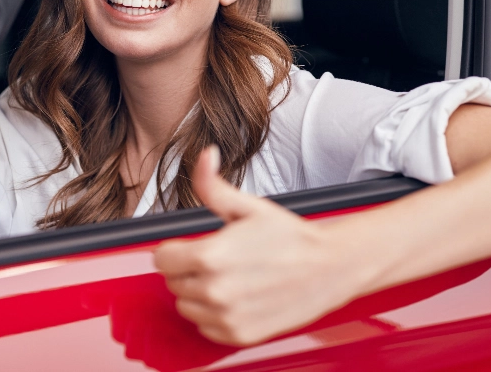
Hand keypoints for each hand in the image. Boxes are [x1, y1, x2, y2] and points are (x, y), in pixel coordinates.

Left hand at [153, 146, 369, 345]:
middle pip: (172, 282)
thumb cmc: (290, 237)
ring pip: (186, 306)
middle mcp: (214, 291)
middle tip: (218, 259)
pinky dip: (215, 315)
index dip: (175, 249)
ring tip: (228, 278)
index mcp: (210, 256)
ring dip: (199, 293)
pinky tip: (236, 297)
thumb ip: (213, 185)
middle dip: (188, 269)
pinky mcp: (238, 335)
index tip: (191, 246)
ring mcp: (226, 317)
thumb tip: (204, 156)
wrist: (328, 268)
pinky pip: (205, 327)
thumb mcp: (248, 206)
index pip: (161, 259)